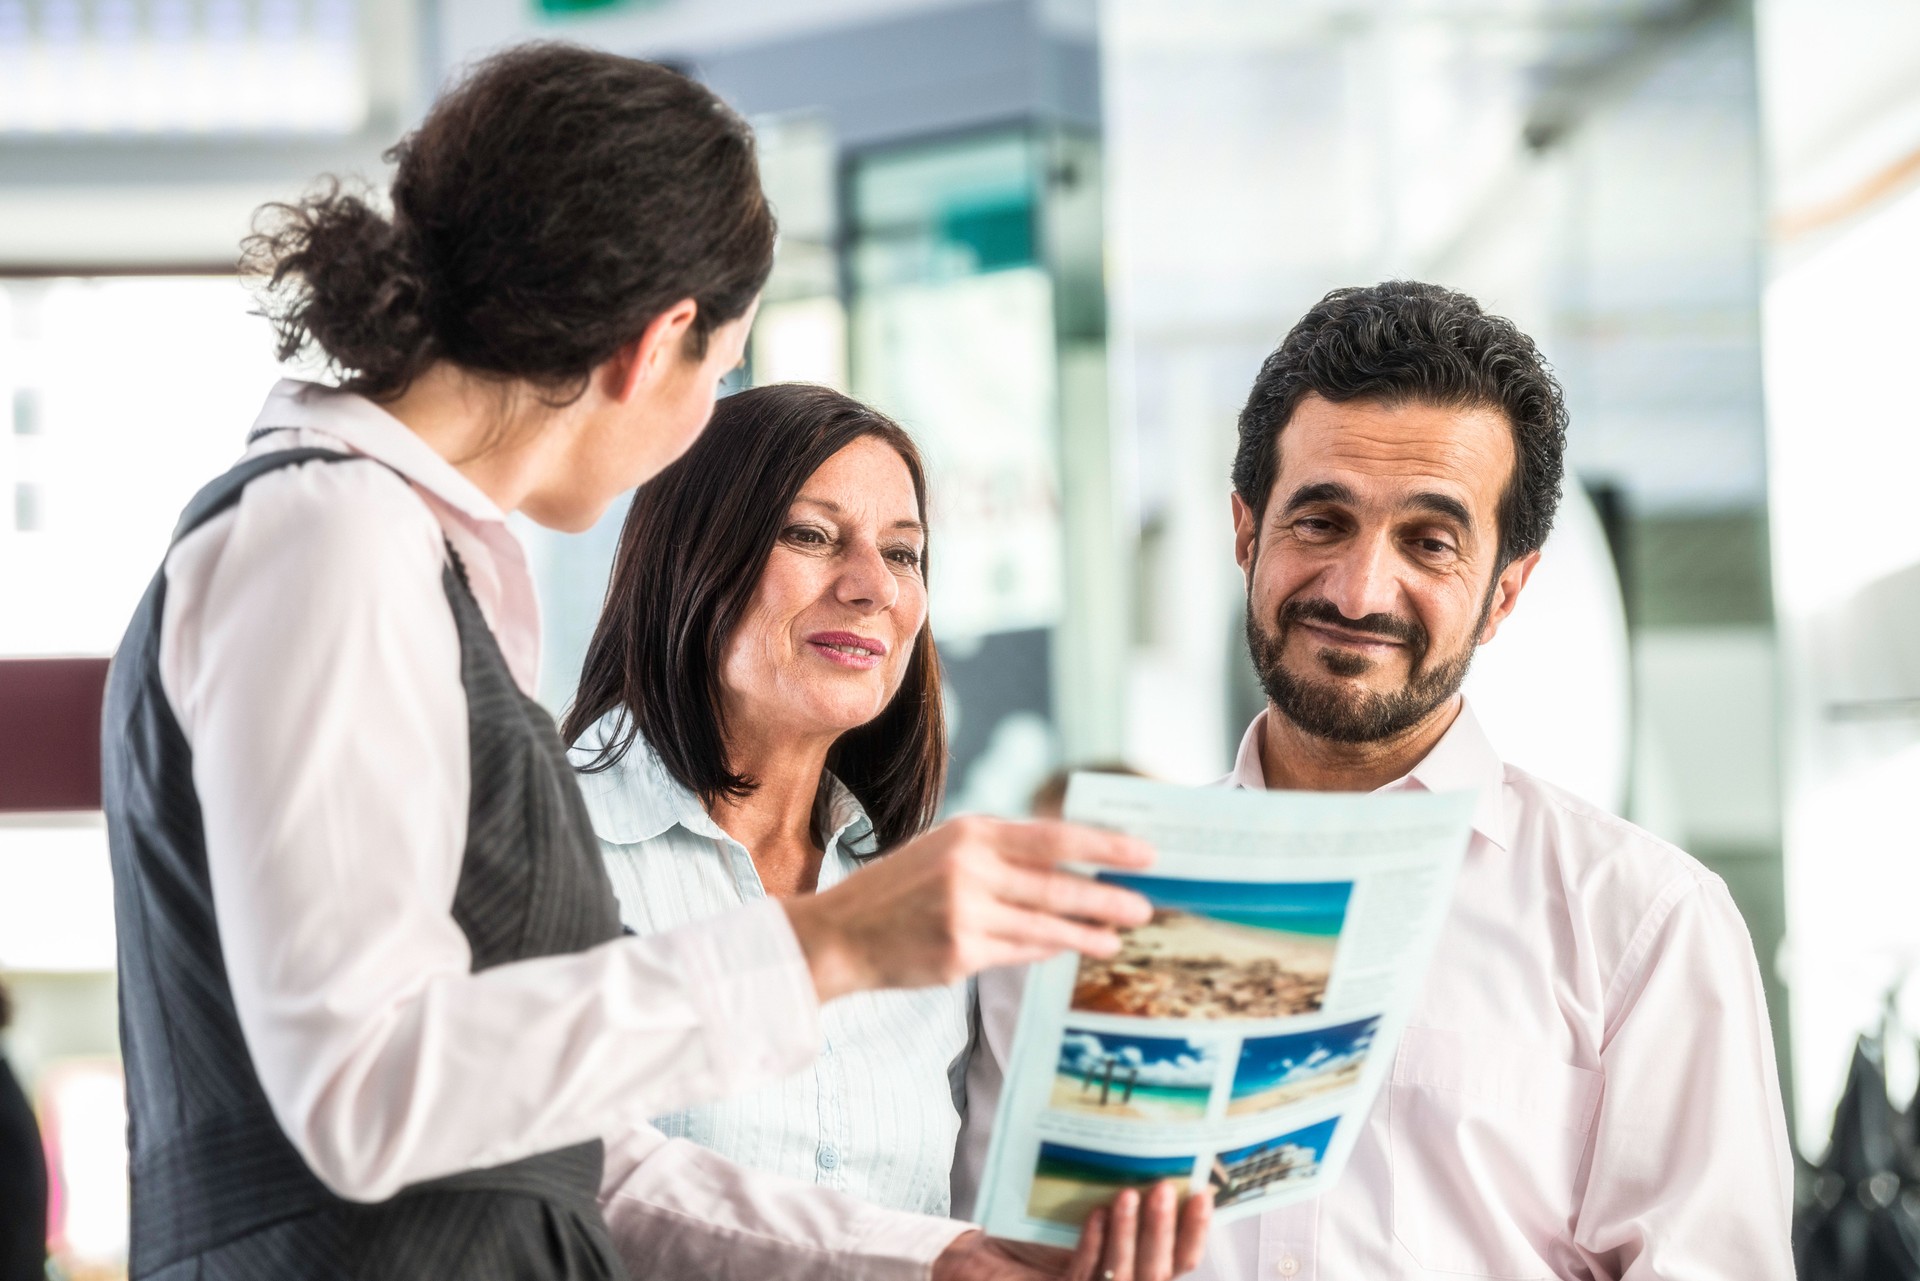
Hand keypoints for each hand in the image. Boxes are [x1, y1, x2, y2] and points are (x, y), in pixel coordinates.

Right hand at [782, 816, 1154, 1000]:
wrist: (840, 934)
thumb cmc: (901, 889)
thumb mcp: (947, 850)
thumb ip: (1002, 854)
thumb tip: (1071, 867)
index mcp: (971, 833)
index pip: (1053, 837)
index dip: (1105, 847)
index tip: (1145, 854)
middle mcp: (969, 869)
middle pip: (1057, 885)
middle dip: (1107, 897)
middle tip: (1146, 906)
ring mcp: (964, 914)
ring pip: (1045, 926)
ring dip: (1088, 933)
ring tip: (1119, 939)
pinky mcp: (960, 954)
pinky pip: (1020, 952)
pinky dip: (1050, 951)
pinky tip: (1073, 950)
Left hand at [932, 1182, 1212, 1280]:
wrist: (984, 1256)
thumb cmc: (1039, 1231)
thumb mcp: (1087, 1209)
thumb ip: (1119, 1198)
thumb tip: (1152, 1153)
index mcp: (1137, 1266)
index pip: (1180, 1260)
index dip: (1195, 1232)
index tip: (1203, 1193)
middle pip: (1158, 1274)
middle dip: (1164, 1231)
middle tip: (1163, 1188)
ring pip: (1124, 1278)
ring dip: (1128, 1236)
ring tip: (1126, 1194)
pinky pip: (1083, 1275)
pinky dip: (1092, 1247)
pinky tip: (1093, 1216)